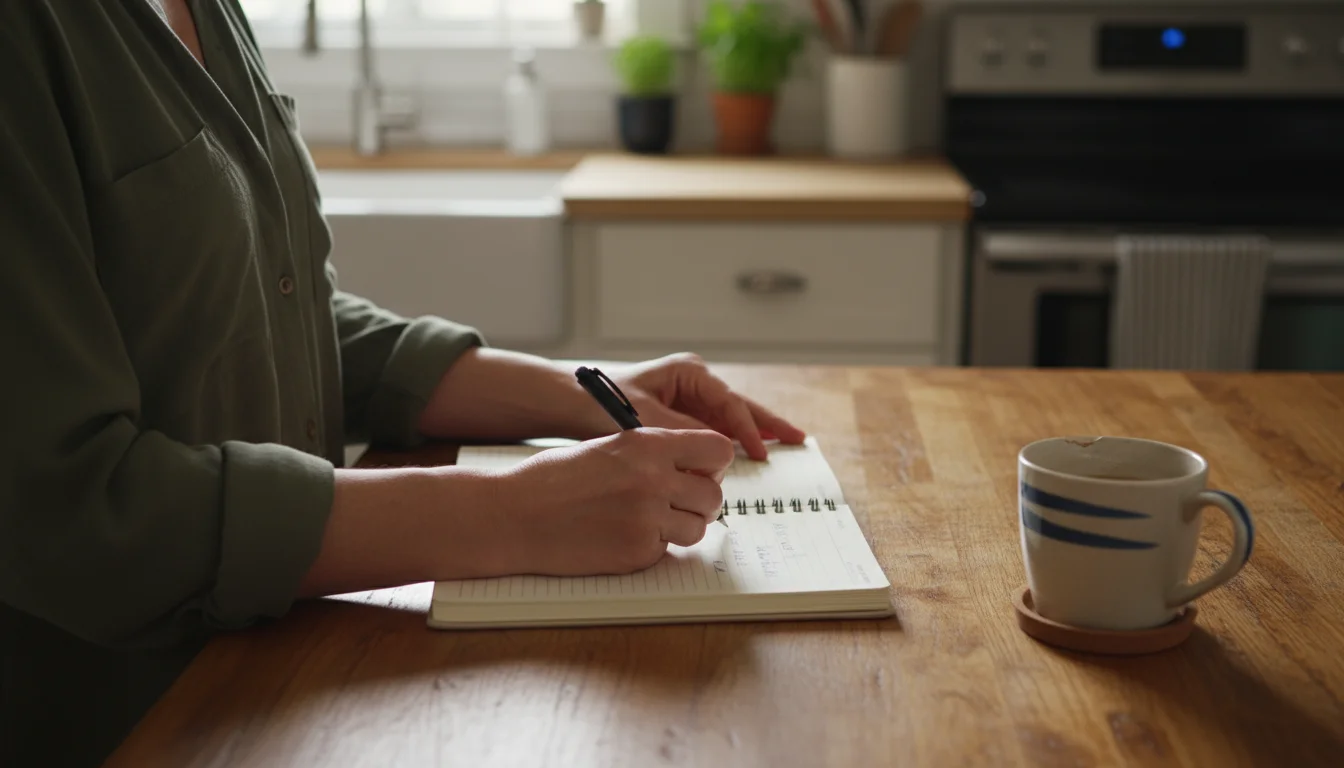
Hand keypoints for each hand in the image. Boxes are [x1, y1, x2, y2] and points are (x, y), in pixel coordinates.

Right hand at [489, 428, 735, 574]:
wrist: (514, 514)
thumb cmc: (553, 479)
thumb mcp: (608, 447)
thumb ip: (652, 454)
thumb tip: (693, 468)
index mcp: (648, 445)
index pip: (718, 449)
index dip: (713, 464)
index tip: (701, 471)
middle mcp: (654, 479)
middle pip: (714, 494)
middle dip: (700, 501)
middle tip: (678, 504)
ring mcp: (647, 519)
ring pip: (697, 528)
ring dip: (680, 527)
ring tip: (649, 521)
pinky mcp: (636, 552)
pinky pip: (667, 551)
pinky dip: (652, 547)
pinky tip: (622, 536)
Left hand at [609, 353, 806, 460]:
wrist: (568, 403)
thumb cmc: (599, 405)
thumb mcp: (645, 420)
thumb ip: (684, 433)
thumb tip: (718, 449)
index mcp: (688, 372)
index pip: (729, 404)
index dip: (747, 430)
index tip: (760, 453)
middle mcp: (691, 380)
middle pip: (738, 405)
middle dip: (767, 423)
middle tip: (798, 438)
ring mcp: (686, 395)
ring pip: (728, 417)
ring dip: (752, 432)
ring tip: (784, 443)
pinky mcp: (678, 411)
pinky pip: (711, 426)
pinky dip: (729, 439)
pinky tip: (748, 450)